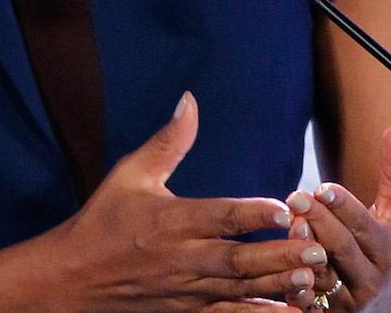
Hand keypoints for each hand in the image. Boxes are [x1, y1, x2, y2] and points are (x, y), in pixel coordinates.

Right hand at [42, 93, 333, 311]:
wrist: (72, 279)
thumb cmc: (103, 221)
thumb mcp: (129, 174)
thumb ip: (168, 141)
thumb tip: (190, 100)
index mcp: (171, 220)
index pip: (220, 216)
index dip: (254, 213)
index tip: (286, 208)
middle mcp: (182, 257)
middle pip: (238, 259)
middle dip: (280, 255)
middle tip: (318, 247)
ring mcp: (186, 290)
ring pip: (239, 290)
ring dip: (276, 285)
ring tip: (312, 277)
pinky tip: (288, 311)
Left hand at [282, 126, 390, 310]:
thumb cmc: (389, 248)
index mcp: (388, 250)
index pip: (365, 226)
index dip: (344, 206)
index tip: (322, 185)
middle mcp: (370, 278)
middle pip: (342, 249)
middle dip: (320, 221)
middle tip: (295, 196)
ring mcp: (349, 301)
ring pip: (322, 276)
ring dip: (302, 252)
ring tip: (288, 224)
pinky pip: (307, 303)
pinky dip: (293, 287)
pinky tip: (275, 267)